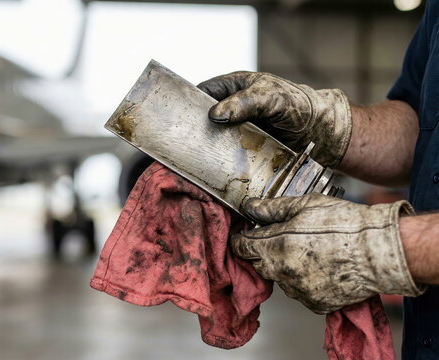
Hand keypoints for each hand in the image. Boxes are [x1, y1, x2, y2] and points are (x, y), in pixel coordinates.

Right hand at [198, 72, 351, 167]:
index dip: (188, 103)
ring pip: (212, 140)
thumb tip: (215, 115)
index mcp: (233, 88)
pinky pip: (226, 157)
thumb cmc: (299, 105)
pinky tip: (211, 171)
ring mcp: (237, 132)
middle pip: (203, 120)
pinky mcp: (243, 151)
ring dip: (205, 150)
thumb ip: (244, 102)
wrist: (323, 134)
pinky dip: (219, 164)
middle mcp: (231, 110)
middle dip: (194, 131)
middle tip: (183, 143)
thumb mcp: (271, 98)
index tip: (177, 117)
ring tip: (193, 160)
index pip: (201, 93)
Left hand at [231, 193, 424, 313]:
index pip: (241, 247)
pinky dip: (306, 282)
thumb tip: (250, 206)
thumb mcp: (306, 205)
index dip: (243, 238)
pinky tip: (321, 267)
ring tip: (310, 251)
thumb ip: (272, 208)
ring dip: (286, 267)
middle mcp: (282, 272)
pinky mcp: (315, 303)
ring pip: (280, 279)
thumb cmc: (344, 223)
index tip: (249, 234)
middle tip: (284, 239)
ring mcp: (298, 290)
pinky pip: (301, 292)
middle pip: (259, 264)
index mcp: (275, 246)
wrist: (380, 251)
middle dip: (264, 252)